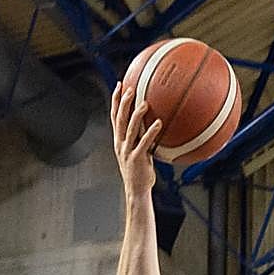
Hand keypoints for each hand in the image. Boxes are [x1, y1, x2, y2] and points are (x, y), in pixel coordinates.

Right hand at [110, 81, 162, 198]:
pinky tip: (159, 123)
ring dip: (136, 115)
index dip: (115, 100)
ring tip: (144, 103)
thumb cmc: (140, 171)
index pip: (114, 116)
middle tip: (129, 89)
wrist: (136, 190)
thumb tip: (157, 124)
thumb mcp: (140, 151)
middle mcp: (120, 144)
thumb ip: (144, 138)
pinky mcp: (136, 159)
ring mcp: (127, 151)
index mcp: (119, 140)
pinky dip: (151, 132)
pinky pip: (144, 143)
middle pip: (119, 119)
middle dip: (122, 103)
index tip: (119, 85)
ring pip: (130, 129)